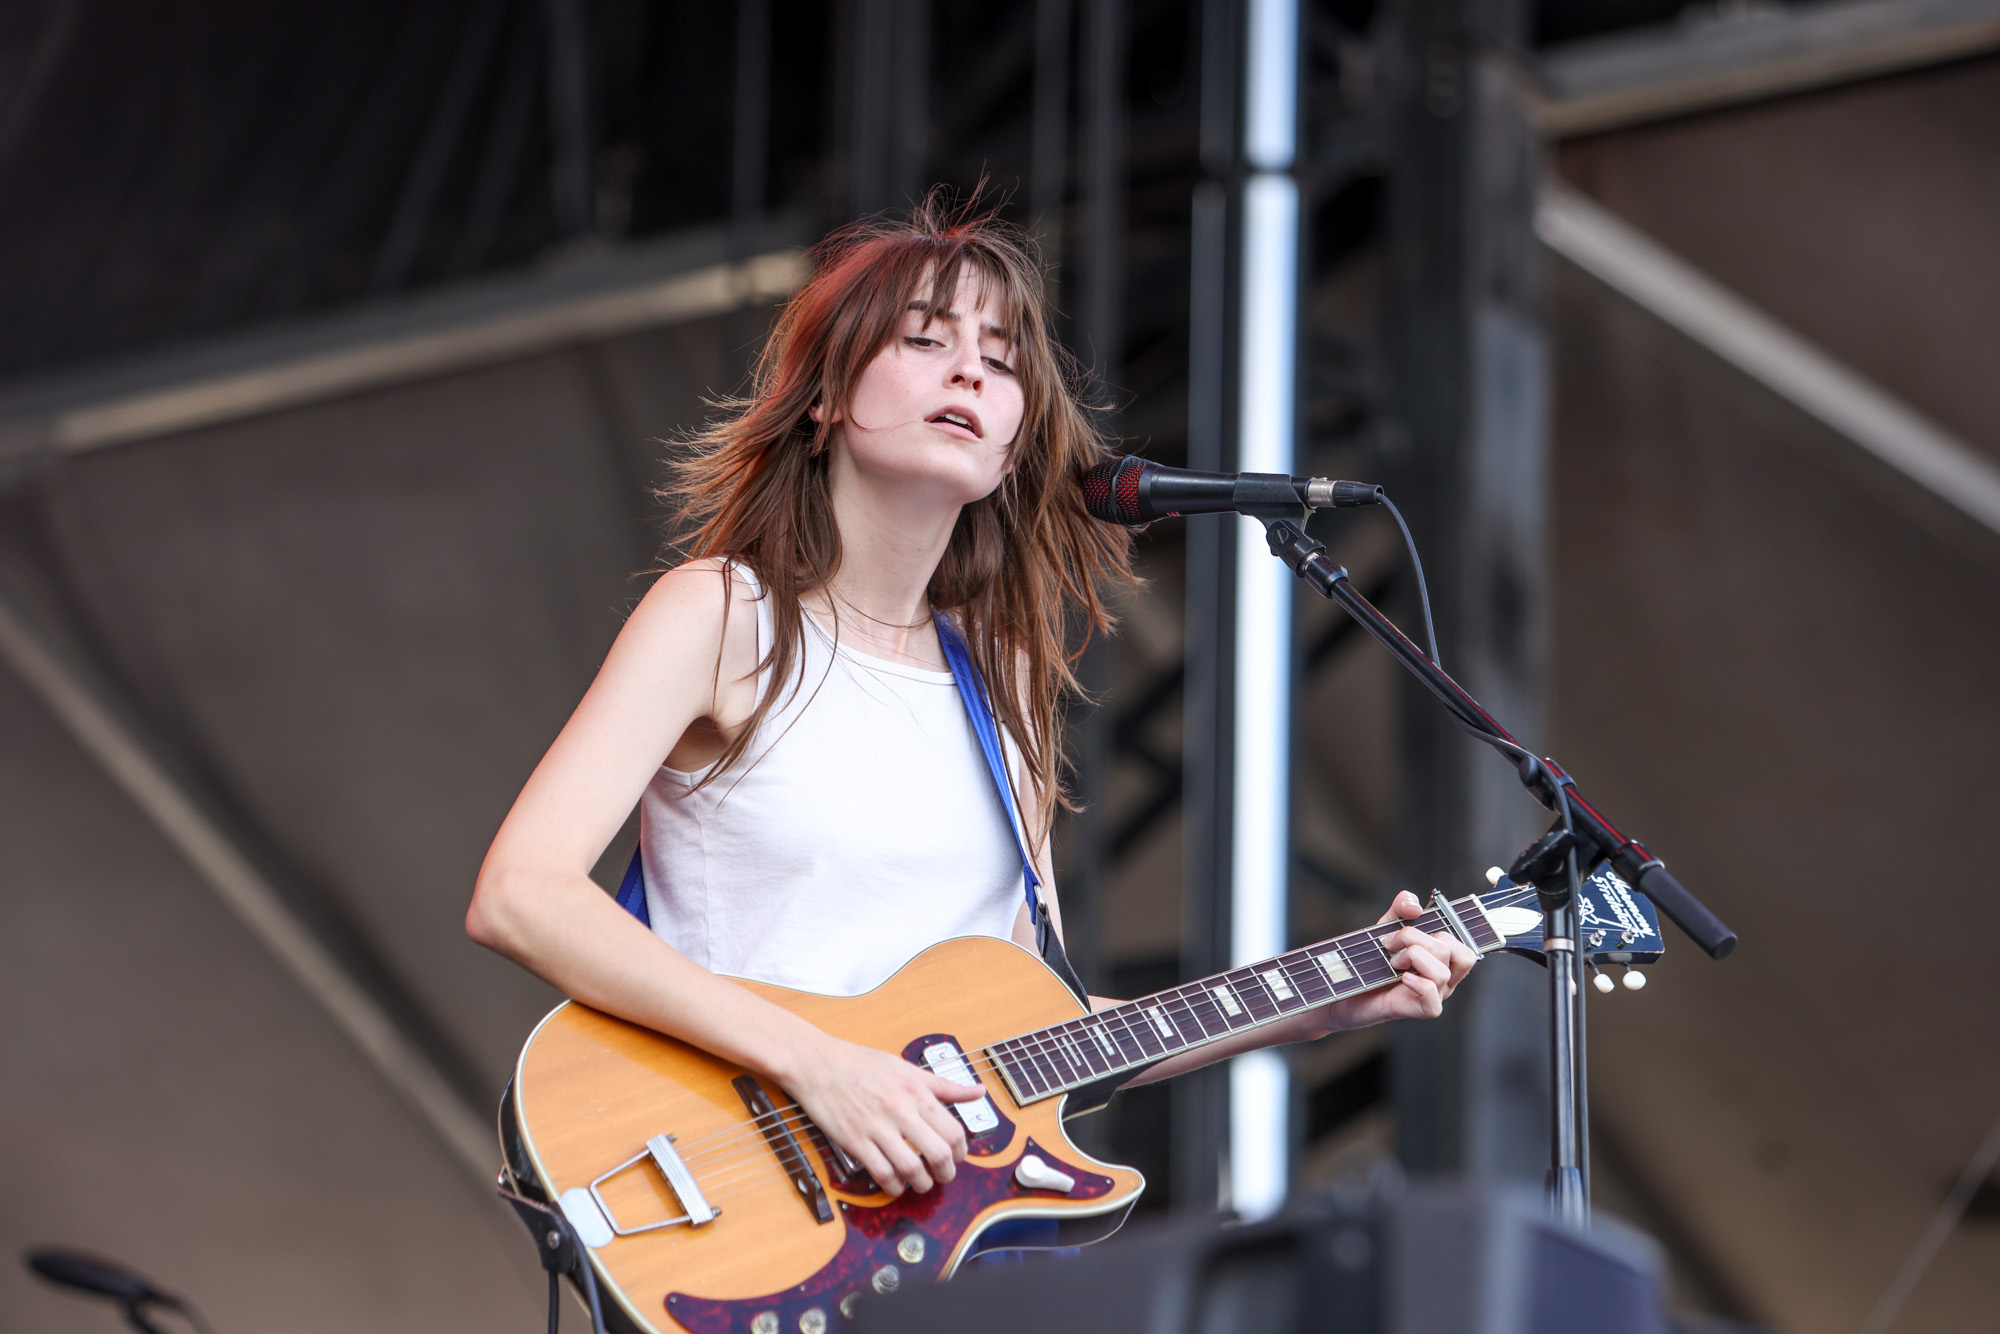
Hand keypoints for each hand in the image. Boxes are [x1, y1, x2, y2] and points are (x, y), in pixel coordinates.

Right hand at [781, 1033, 984, 1196]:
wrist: (817, 1062)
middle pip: (938, 1153)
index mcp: (916, 1091)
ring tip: (920, 1183)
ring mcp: (877, 1126)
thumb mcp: (907, 1068)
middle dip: (946, 1173)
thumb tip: (978, 1092)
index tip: (957, 1156)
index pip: (953, 1130)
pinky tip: (896, 1184)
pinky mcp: (854, 1140)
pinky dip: (894, 1186)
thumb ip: (944, 1086)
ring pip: (911, 1168)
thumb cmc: (860, 1062)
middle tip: (943, 1175)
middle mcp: (900, 1110)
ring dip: (921, 1184)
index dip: (961, 1151)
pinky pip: (881, 1173)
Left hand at [1312, 891, 1478, 1033]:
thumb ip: (1401, 908)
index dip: (1443, 929)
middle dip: (1417, 939)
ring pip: (1442, 972)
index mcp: (1442, 961)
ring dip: (1411, 958)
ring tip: (1392, 962)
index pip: (1464, 947)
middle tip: (1391, 944)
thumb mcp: (1387, 927)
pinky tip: (1401, 978)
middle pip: (1452, 952)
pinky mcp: (1419, 1010)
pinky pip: (1432, 997)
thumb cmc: (1371, 960)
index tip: (1412, 925)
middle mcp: (1443, 979)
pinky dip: (1417, 983)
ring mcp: (1434, 996)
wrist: (1343, 988)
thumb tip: (1415, 906)